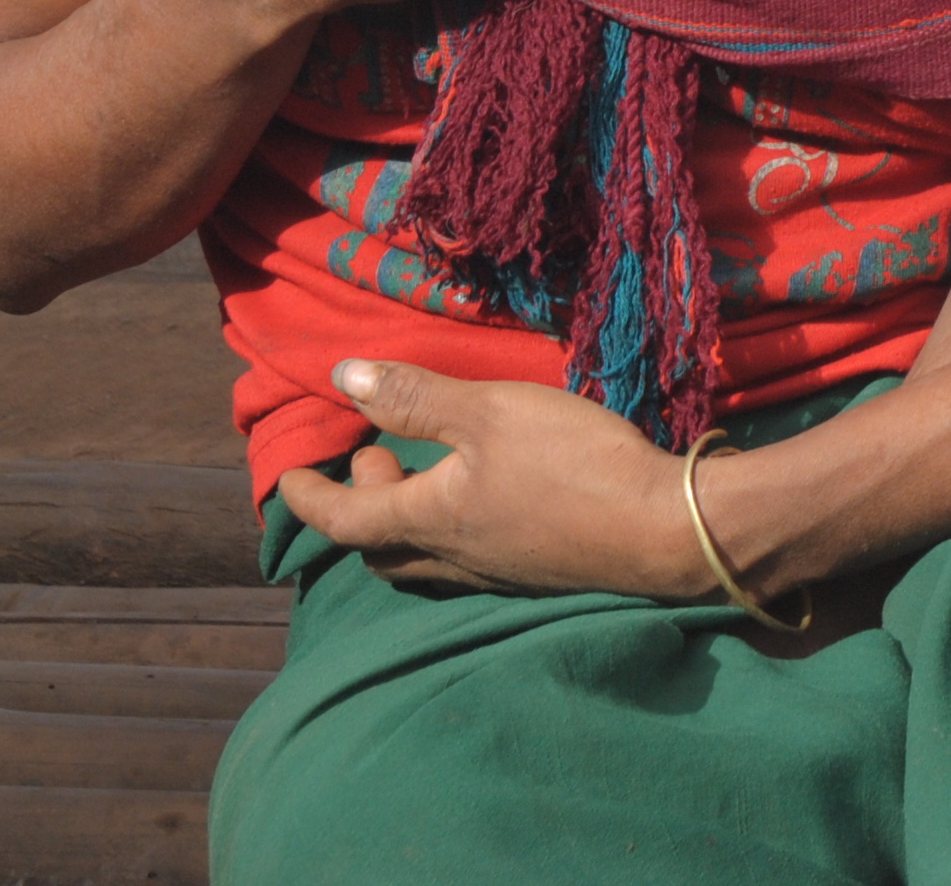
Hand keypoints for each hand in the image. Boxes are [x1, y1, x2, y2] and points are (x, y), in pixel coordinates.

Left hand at [275, 362, 717, 600]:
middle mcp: (454, 558)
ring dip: (402, 521)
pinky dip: (446, 530)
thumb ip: (416, 397)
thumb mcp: (490, 412)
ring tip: (418, 473)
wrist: (664, 530)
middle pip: (381, 548)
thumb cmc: (573, 464)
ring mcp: (496, 574)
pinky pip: (464, 562)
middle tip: (367, 456)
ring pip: (423, 560)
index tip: (286, 481)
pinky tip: (479, 496)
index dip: (310, 500)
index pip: (345, 522)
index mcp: (431, 519)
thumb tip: (342, 376)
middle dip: (359, 507)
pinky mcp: (534, 573)